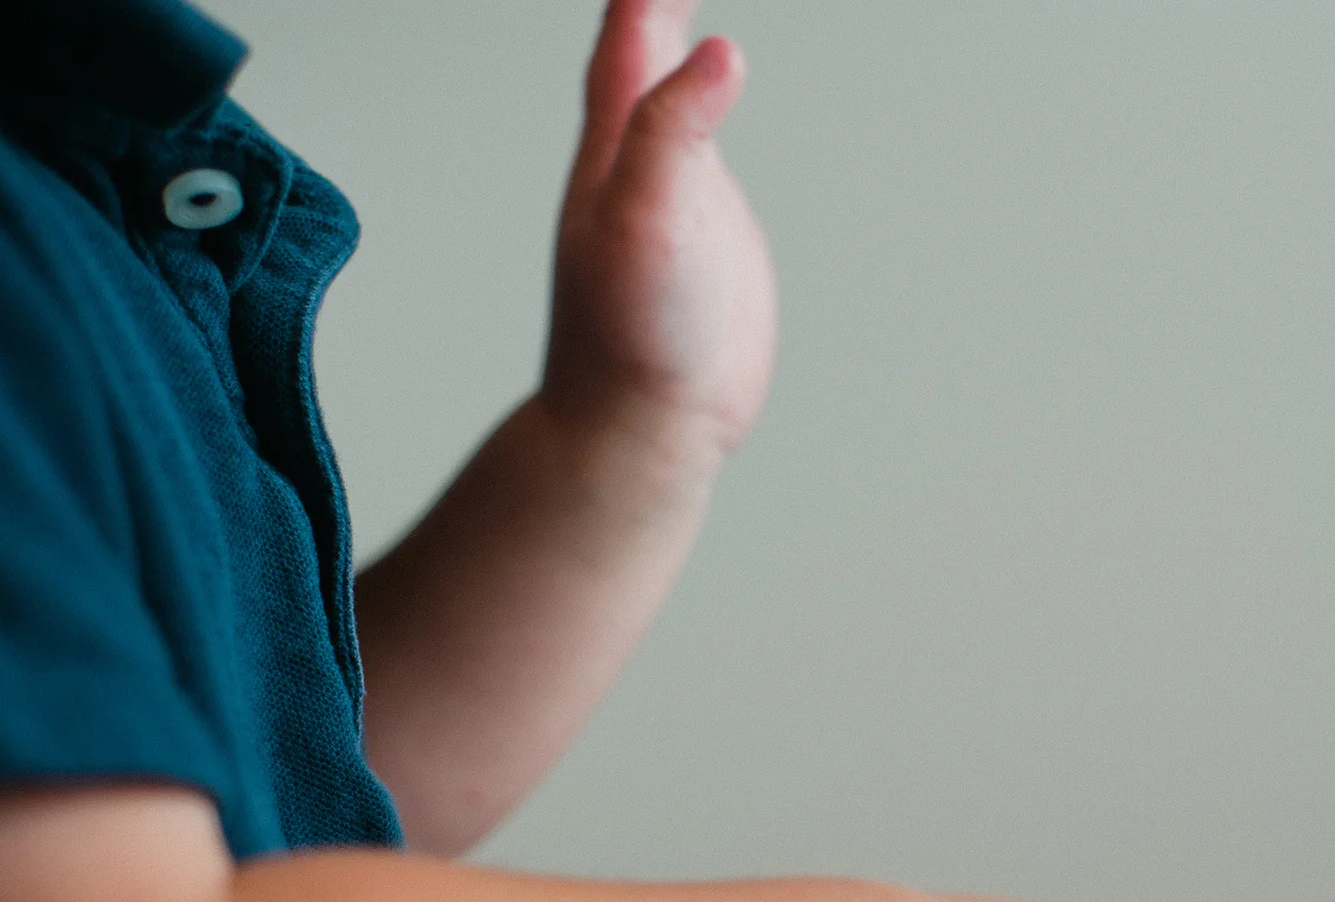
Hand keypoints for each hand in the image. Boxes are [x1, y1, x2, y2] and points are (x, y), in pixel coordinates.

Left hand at [543, 0, 776, 461]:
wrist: (643, 426)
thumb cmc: (631, 335)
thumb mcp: (649, 218)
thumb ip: (675, 131)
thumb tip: (719, 53)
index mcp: (615, 145)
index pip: (627, 31)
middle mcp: (637, 161)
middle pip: (638, 49)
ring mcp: (673, 198)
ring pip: (667, 95)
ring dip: (672, 40)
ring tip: (677, 0)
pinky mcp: (707, 239)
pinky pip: (701, 150)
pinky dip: (705, 106)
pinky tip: (710, 101)